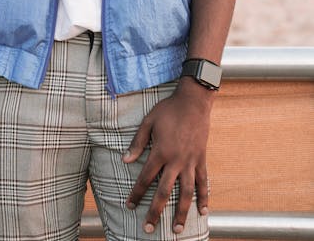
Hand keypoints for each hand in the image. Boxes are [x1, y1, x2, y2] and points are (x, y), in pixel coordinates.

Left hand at [123, 78, 211, 234]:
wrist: (193, 101)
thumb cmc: (168, 110)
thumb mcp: (149, 121)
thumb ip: (138, 142)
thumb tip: (125, 160)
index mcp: (160, 152)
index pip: (145, 178)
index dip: (136, 193)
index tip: (129, 206)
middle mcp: (176, 161)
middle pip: (164, 192)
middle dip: (155, 211)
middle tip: (148, 229)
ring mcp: (191, 162)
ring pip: (185, 193)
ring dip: (181, 213)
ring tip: (177, 230)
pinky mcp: (201, 159)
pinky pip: (203, 182)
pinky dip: (204, 197)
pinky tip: (203, 211)